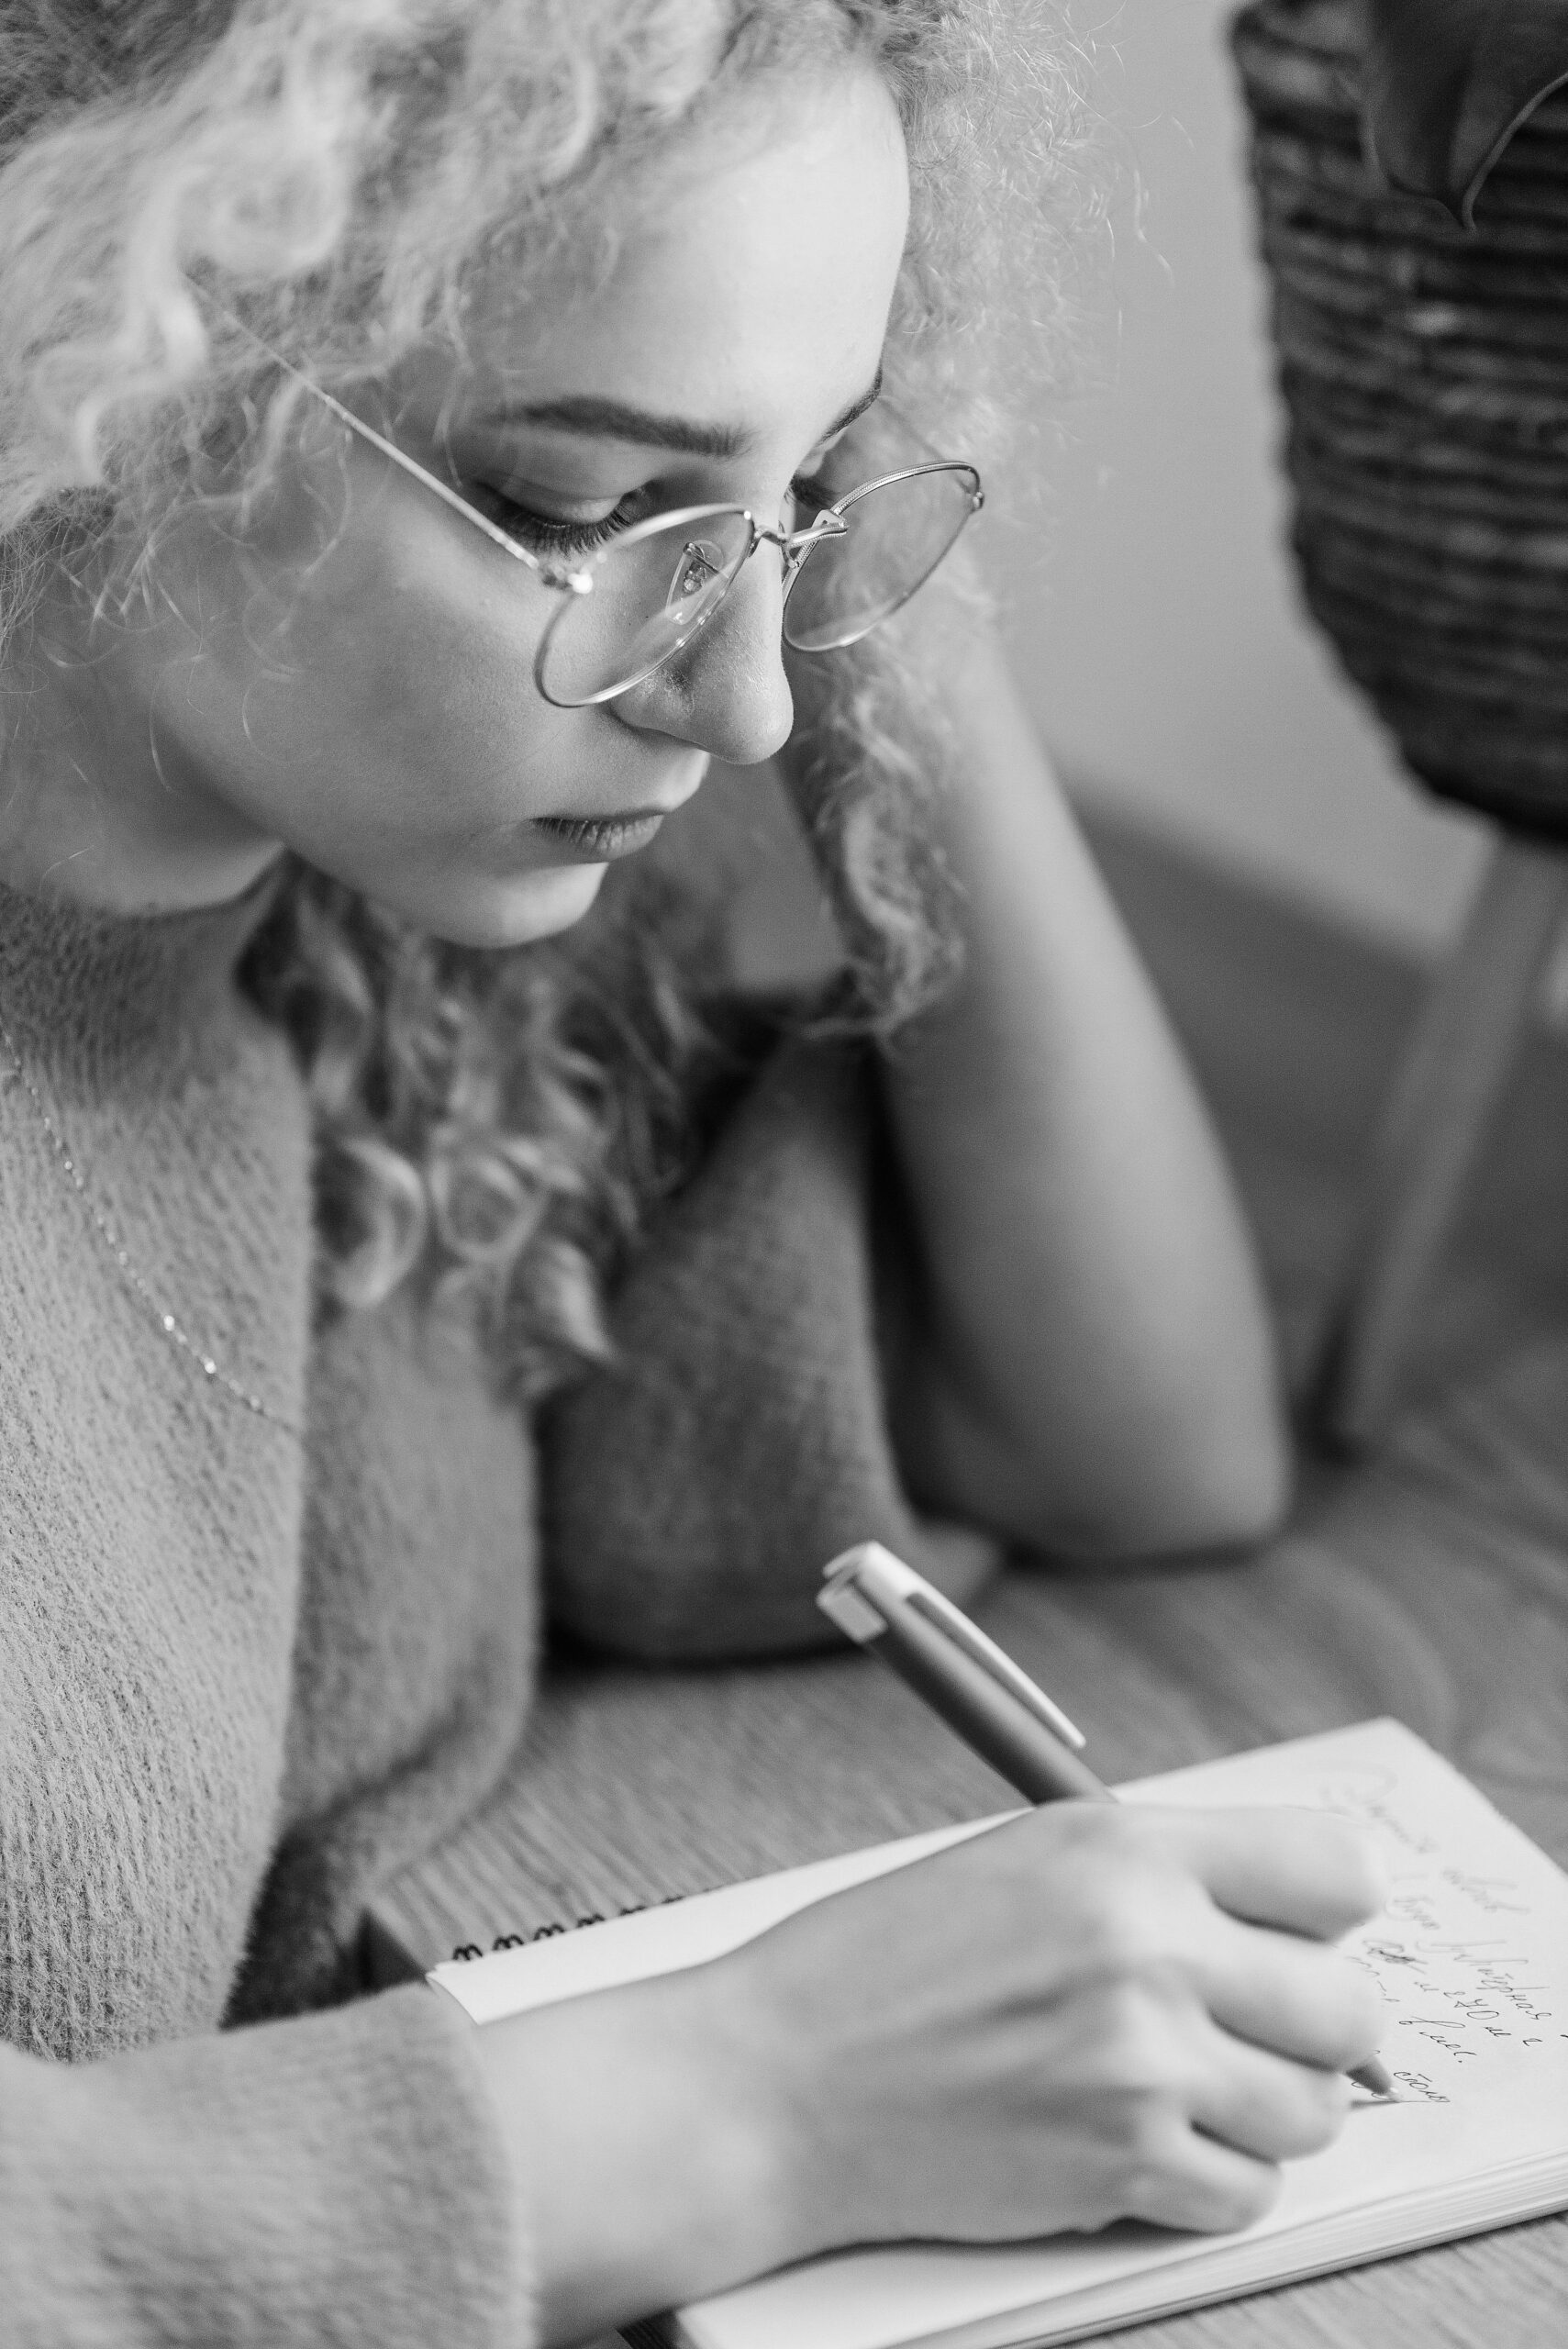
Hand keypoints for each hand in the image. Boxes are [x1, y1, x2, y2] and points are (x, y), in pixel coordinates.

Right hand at [476, 1802, 1384, 2342]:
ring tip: (1186, 2087)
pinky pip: (1249, 2195)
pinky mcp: (1119, 2167)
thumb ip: (1157, 1874)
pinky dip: (1212, 2182)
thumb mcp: (1024, 1858)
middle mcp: (1147, 1949)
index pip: (1337, 1868)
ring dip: (1266, 2109)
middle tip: (1255, 2027)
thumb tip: (1287, 1923)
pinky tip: (1147, 2142)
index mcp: (1124, 1848)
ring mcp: (1139, 2066)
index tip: (1303, 1935)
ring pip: (1312, 2111)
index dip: (1329, 1910)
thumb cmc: (886, 1964)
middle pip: (1349, 2007)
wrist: (779, 2082)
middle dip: (1315, 2025)